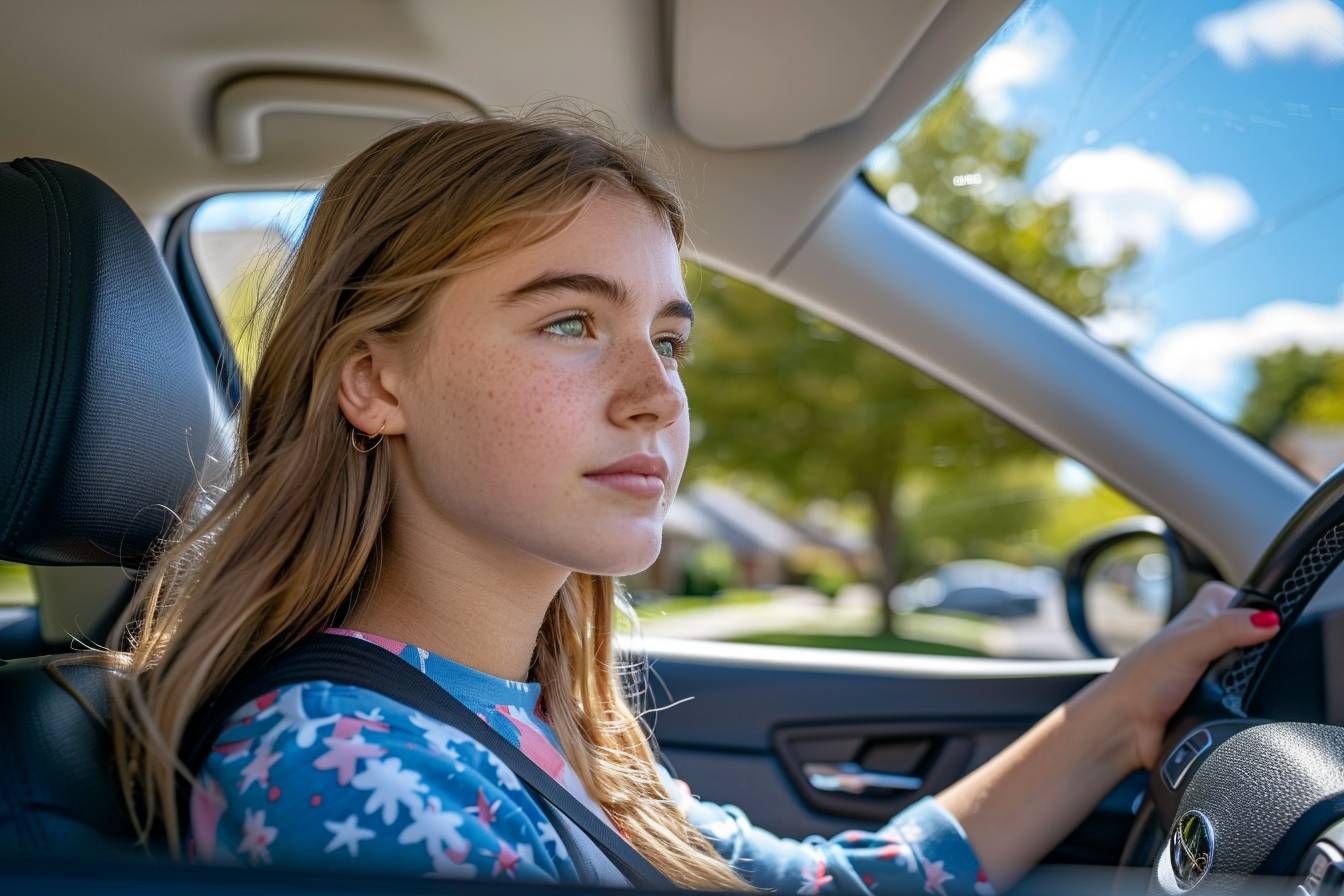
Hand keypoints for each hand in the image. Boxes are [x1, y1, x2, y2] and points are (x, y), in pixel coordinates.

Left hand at [1095, 580, 1280, 771]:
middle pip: (1262, 641)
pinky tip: (1242, 708)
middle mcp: (1213, 636)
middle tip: (1245, 668)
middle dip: (1264, 656)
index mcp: (1205, 611)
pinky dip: (1250, 703)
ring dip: (1257, 684)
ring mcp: (1219, 668)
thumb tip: (1268, 620)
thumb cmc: (1142, 680)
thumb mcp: (1189, 646)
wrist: (1126, 728)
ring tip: (1238, 691)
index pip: (1252, 602)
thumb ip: (1227, 629)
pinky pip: (1253, 698)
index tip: (1274, 630)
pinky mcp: (1223, 698)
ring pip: (1261, 671)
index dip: (1265, 616)